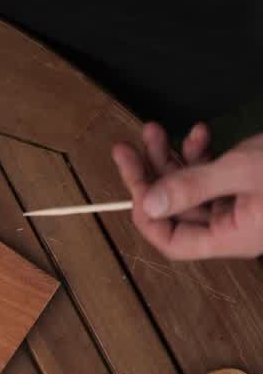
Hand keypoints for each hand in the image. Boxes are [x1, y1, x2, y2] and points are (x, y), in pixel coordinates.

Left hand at [112, 123, 262, 259]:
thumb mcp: (242, 171)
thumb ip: (194, 187)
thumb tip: (149, 204)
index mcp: (231, 238)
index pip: (173, 242)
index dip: (147, 216)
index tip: (132, 182)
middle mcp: (233, 226)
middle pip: (176, 209)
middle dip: (151, 175)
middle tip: (126, 148)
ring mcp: (240, 205)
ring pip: (190, 187)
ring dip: (170, 158)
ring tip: (154, 131)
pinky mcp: (246, 184)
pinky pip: (212, 175)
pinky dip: (200, 153)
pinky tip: (199, 132)